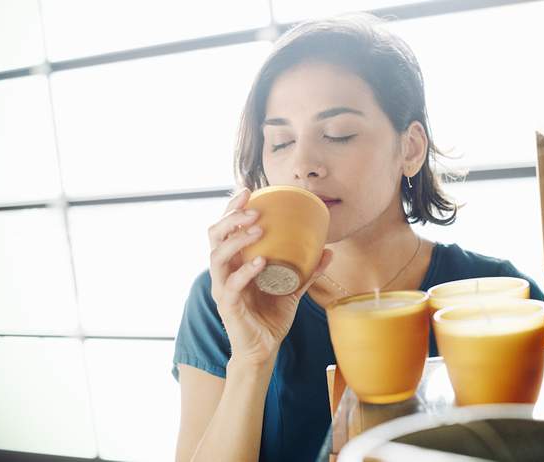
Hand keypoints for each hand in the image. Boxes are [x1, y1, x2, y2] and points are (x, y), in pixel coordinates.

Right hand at [208, 189, 332, 366]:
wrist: (264, 349)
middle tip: (253, 208)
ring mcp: (223, 288)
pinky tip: (261, 262)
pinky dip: (246, 271)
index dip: (232, 208)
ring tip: (257, 228)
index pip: (226, 229)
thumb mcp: (293, 289)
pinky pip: (232, 285)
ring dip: (236, 239)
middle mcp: (224, 272)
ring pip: (217, 257)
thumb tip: (329, 251)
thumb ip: (307, 271)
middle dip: (231, 217)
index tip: (247, 190)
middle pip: (214, 236)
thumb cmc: (272, 315)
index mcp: (235, 262)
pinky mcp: (228, 306)